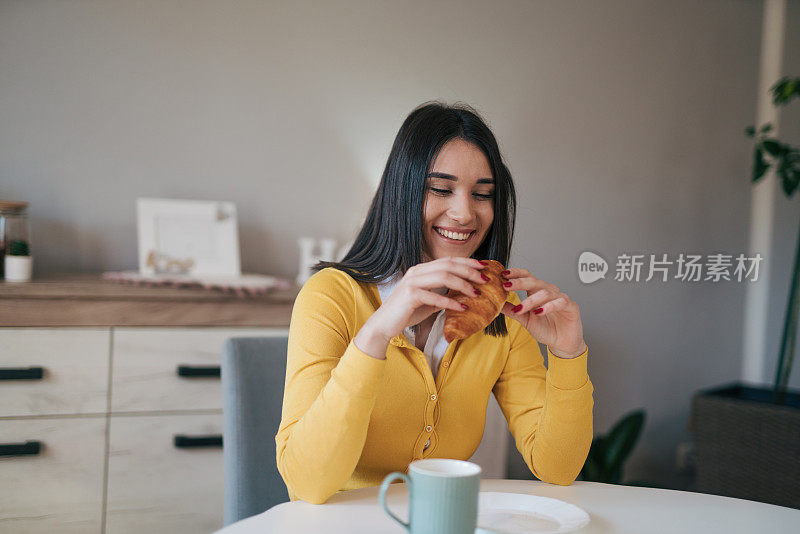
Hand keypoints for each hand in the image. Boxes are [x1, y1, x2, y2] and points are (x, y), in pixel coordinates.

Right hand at [362, 256, 488, 341]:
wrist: (384, 325)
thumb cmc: (406, 312)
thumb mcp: (427, 301)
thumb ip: (441, 295)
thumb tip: (460, 296)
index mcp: (421, 269)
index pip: (448, 260)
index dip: (467, 262)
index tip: (484, 267)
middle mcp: (416, 272)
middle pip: (448, 265)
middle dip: (470, 271)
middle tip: (485, 280)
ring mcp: (412, 282)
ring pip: (444, 276)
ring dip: (464, 285)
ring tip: (477, 294)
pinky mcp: (410, 296)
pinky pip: (435, 296)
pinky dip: (451, 302)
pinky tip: (463, 308)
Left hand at [500, 268, 586, 358]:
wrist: (561, 343)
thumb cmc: (545, 329)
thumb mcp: (525, 319)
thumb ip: (512, 310)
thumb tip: (495, 303)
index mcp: (537, 292)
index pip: (527, 277)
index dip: (516, 274)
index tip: (503, 275)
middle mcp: (549, 292)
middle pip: (534, 281)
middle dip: (519, 283)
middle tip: (507, 286)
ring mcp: (560, 298)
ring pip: (545, 293)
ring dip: (531, 300)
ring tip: (521, 308)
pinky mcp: (571, 306)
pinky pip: (560, 302)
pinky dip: (548, 306)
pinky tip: (539, 312)